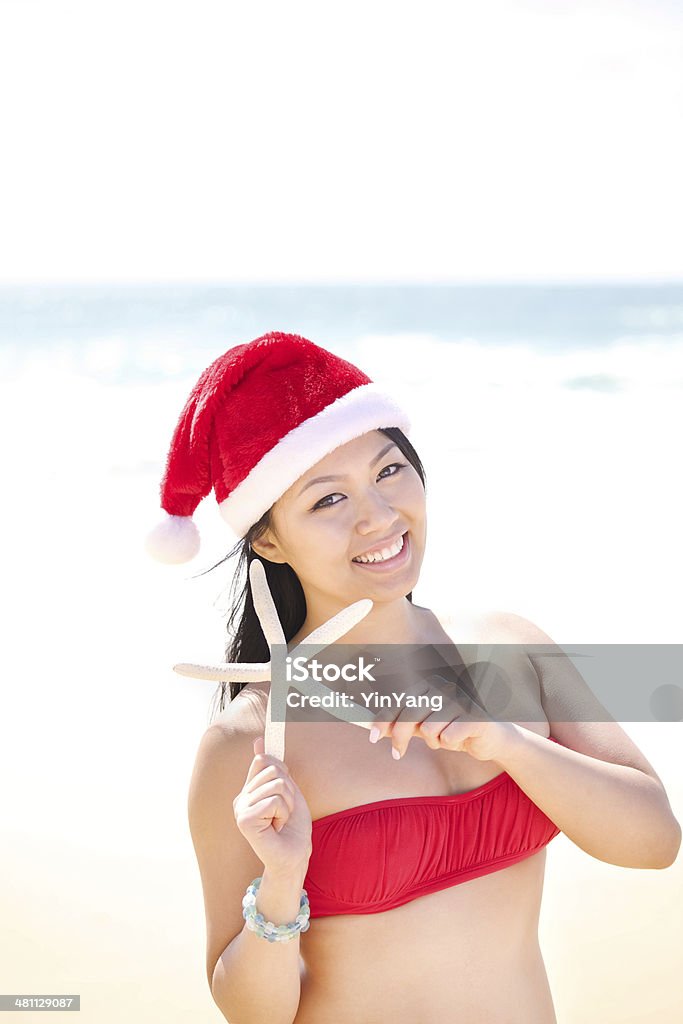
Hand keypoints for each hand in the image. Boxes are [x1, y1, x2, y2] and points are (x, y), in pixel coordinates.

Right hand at [233, 736, 312, 875]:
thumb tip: (258, 739)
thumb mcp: (288, 790)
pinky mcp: (244, 819)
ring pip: (275, 784)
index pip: (262, 760)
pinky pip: (273, 801)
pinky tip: (276, 828)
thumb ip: (274, 768)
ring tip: (280, 820)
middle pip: (271, 769)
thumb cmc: (293, 827)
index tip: (285, 783)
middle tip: (284, 811)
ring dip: (287, 803)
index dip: (281, 767)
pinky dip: (283, 813)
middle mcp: (241, 798)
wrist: (295, 856)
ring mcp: (240, 808)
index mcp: (249, 790)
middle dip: (288, 790)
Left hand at [369, 686, 518, 762]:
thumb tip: (376, 730)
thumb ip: (403, 726)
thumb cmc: (454, 730)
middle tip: (397, 754)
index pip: (401, 701)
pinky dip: (449, 744)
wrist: (491, 739)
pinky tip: (459, 741)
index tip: (373, 737)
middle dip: (400, 738)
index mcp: (431, 686)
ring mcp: (461, 700)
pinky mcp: (475, 717)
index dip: (384, 719)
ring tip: (443, 739)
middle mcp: (445, 688)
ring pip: (428, 729)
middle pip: (410, 715)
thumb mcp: (424, 727)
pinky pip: (447, 738)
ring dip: (433, 742)